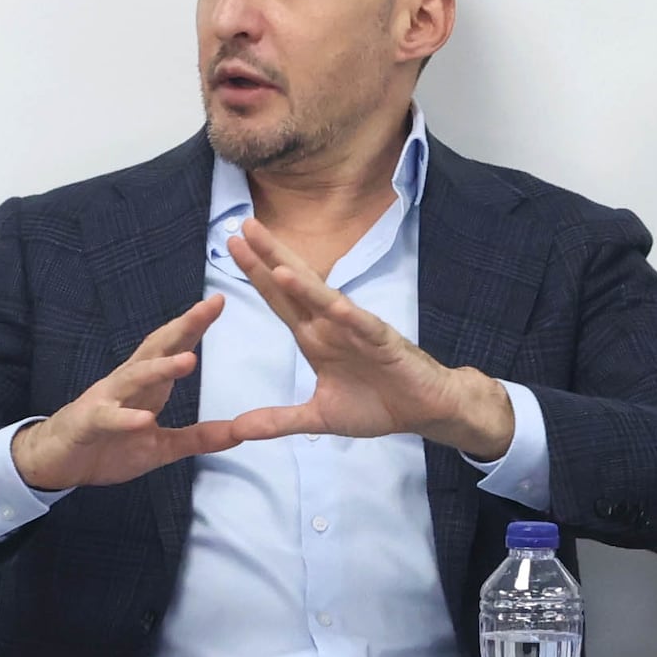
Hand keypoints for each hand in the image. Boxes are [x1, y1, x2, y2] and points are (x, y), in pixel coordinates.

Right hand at [11, 294, 303, 494]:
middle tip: (209, 307)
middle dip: (183, 328)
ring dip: (161, 369)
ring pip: (134, 378)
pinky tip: (144, 420)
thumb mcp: (162, 446)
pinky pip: (109, 419)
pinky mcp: (89, 423)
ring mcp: (107, 400)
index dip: (196, 325)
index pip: (174, 347)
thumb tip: (241, 434)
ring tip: (188, 360)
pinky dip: (126, 419)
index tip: (220, 300)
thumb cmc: (109, 444)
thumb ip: (200, 438)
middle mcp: (128, 383)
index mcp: (148, 384)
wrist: (56, 458)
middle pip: (157, 349)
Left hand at [218, 220, 517, 455]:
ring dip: (303, 283)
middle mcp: (331, 326)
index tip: (232, 247)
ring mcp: (356, 330)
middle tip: (243, 226)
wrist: (424, 410)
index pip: (279, 300)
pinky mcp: (383, 342)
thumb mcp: (318, 417)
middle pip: (295, 286)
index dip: (256, 274)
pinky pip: (363, 327)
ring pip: (325, 300)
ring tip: (276, 263)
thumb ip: (279, 420)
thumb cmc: (377, 405)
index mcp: (314, 338)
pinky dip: (348, 316)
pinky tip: (333, 304)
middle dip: (270, 257)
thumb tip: (238, 430)